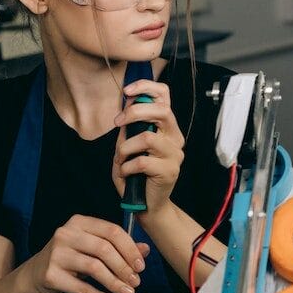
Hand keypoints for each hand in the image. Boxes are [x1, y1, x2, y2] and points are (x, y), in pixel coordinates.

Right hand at [22, 214, 150, 292]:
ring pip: (94, 267)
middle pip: (104, 249)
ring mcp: (56, 253)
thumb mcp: (93, 248)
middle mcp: (66, 234)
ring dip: (115, 282)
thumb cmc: (69, 258)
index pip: (112, 231)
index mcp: (80, 222)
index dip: (130, 249)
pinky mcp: (50, 274)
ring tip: (128, 292)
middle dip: (124, 267)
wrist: (35, 274)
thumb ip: (119, 246)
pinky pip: (81, 287)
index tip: (141, 265)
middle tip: (136, 281)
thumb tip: (145, 250)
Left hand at [112, 79, 183, 216]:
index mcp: (166, 127)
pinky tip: (126, 173)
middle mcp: (175, 137)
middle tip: (117, 123)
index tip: (127, 91)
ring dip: (125, 148)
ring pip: (148, 137)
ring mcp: (175, 154)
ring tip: (121, 159)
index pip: (165, 96)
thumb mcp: (128, 145)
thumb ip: (129, 127)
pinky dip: (126, 167)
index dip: (147, 87)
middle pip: (162, 111)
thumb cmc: (136, 174)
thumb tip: (126, 105)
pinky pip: (141, 161)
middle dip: (134, 113)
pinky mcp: (169, 171)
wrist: (146, 205)